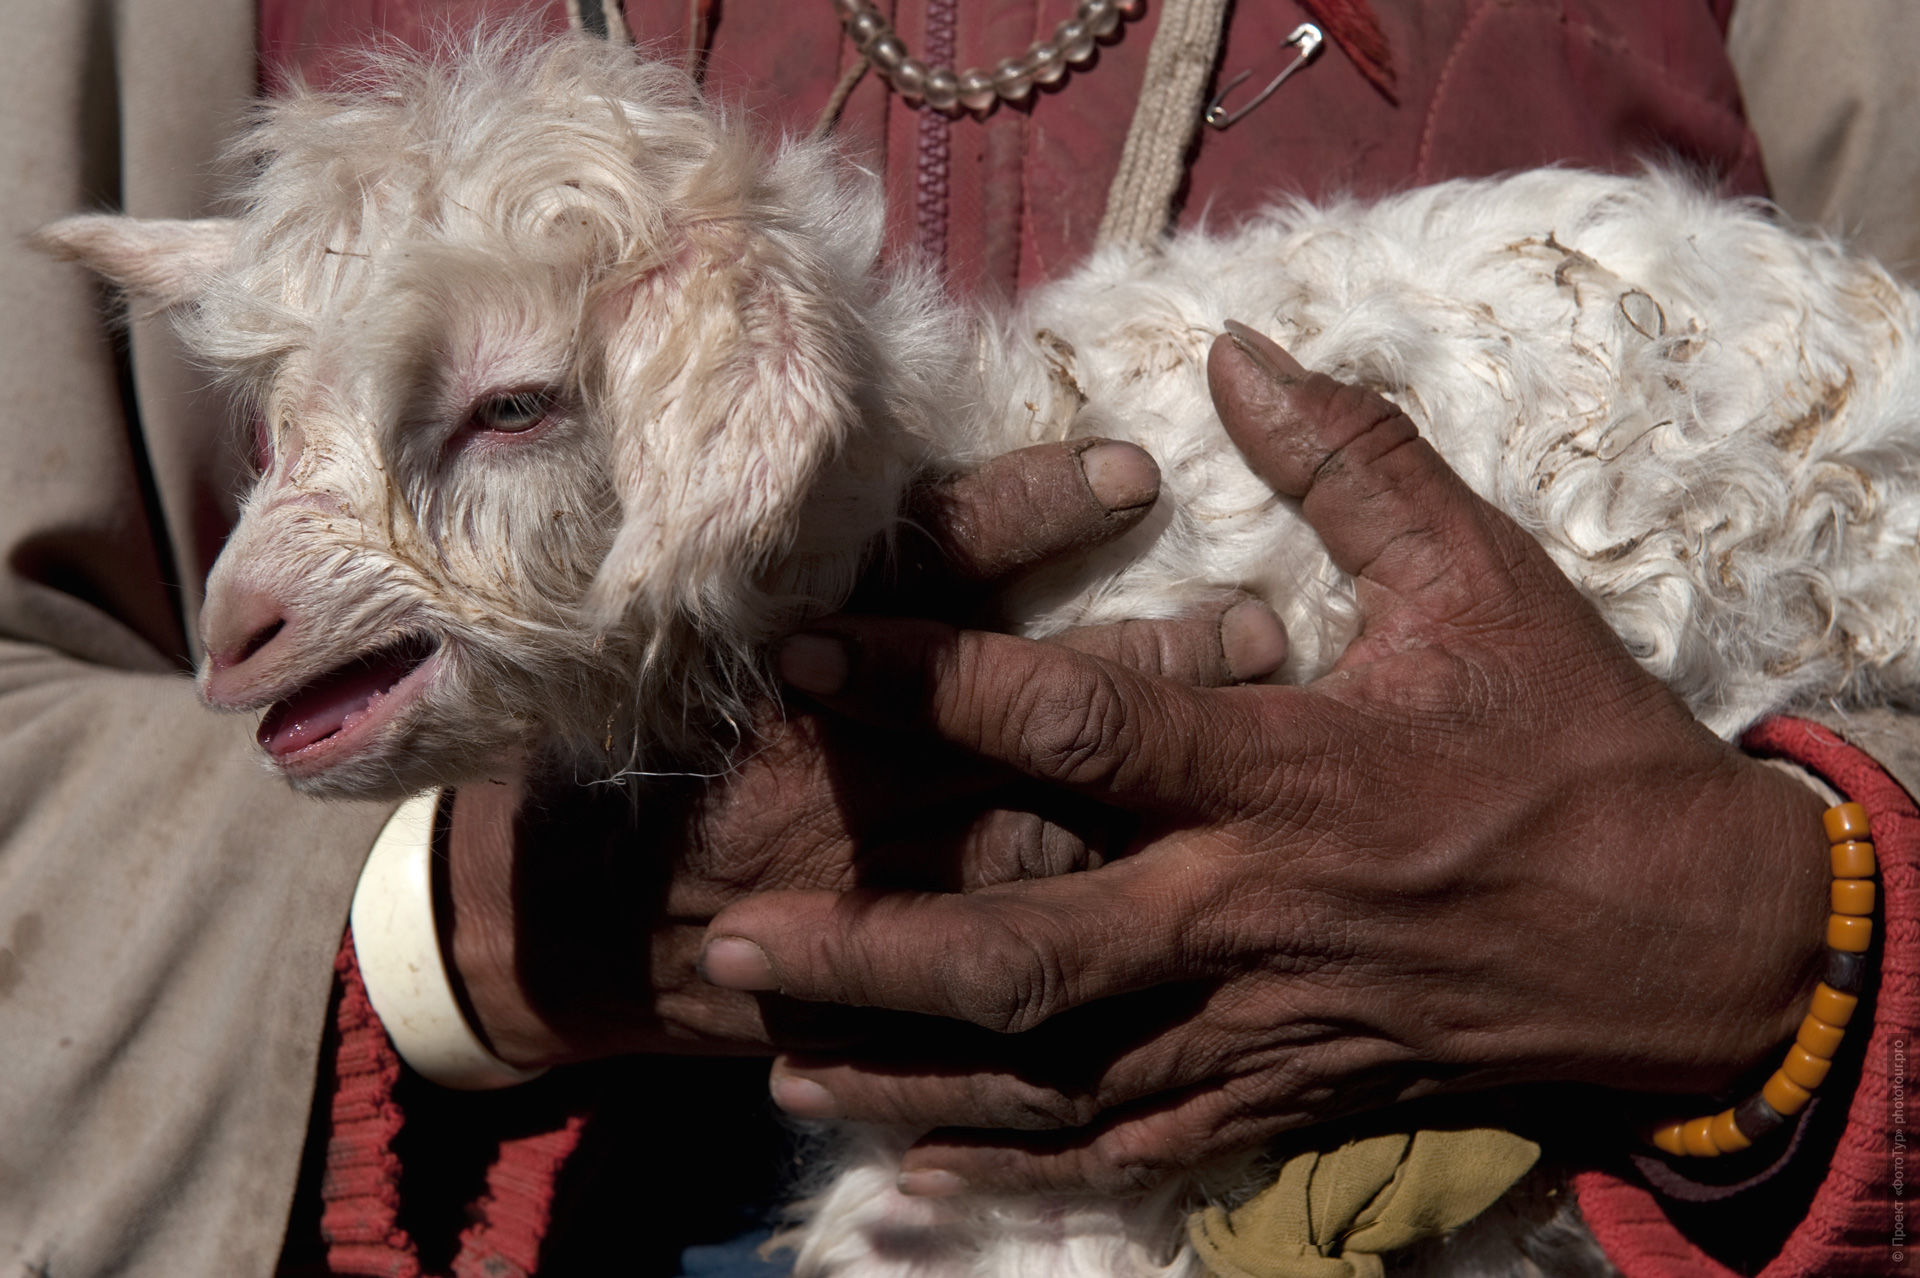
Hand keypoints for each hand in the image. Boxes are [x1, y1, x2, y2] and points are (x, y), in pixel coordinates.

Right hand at [438, 439, 1288, 1065]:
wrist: (535, 922)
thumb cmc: (609, 754)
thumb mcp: (676, 635)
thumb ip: (795, 564)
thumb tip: (870, 452)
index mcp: (779, 676)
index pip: (918, 573)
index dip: (1027, 515)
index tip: (1131, 473)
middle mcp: (835, 781)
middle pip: (1020, 714)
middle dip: (1148, 670)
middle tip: (1261, 625)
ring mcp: (860, 901)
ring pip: (1042, 844)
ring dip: (1155, 802)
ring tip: (1257, 742)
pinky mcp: (868, 997)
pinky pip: (997, 995)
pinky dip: (1099, 969)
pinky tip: (1198, 946)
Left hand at [699, 325, 1832, 1194]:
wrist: (1684, 945)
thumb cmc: (1576, 751)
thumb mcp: (1483, 582)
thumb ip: (1351, 464)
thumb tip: (1238, 352)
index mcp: (1285, 774)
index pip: (1074, 727)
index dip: (928, 685)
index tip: (806, 655)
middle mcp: (1244, 915)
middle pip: (1022, 947)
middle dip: (870, 949)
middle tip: (733, 938)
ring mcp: (1255, 1026)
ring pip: (1053, 1073)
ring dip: (911, 1073)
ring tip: (782, 1063)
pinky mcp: (1278, 1098)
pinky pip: (1125, 1148)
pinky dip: (1017, 1162)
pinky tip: (920, 1161)